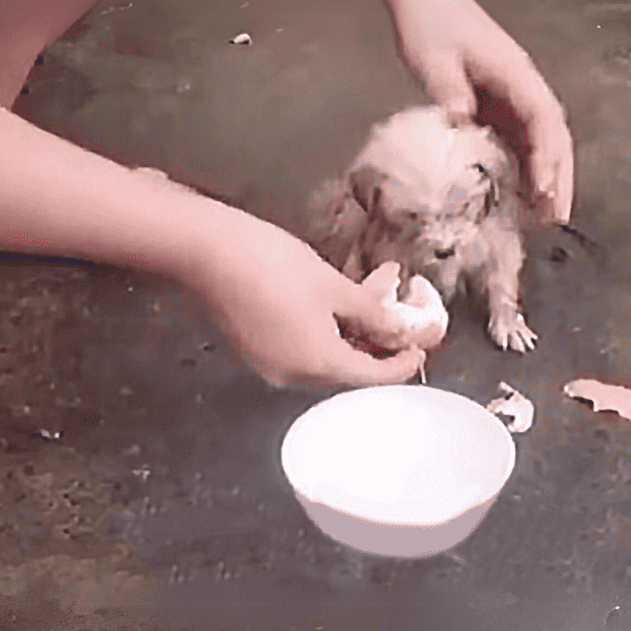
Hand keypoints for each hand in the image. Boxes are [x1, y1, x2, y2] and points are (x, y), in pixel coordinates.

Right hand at [193, 210, 428, 389]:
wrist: (210, 253)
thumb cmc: (277, 266)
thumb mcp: (333, 286)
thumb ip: (371, 313)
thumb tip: (397, 331)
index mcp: (319, 365)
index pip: (373, 377)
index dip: (401, 363)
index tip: (421, 348)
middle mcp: (293, 376)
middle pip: (348, 366)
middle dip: (376, 335)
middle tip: (395, 301)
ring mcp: (270, 364)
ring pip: (324, 353)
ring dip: (350, 326)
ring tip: (366, 287)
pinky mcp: (253, 348)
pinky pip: (300, 346)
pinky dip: (323, 327)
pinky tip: (331, 297)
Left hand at [392, 0, 573, 224]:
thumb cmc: (427, 23)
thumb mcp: (434, 63)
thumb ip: (451, 98)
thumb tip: (466, 133)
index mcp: (514, 72)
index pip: (543, 120)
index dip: (547, 158)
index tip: (545, 190)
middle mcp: (520, 83)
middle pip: (551, 134)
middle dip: (557, 175)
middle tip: (556, 218)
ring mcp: (508, 91)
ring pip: (535, 138)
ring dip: (542, 173)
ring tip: (541, 214)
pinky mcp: (492, 97)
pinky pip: (514, 134)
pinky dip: (520, 162)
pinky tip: (514, 190)